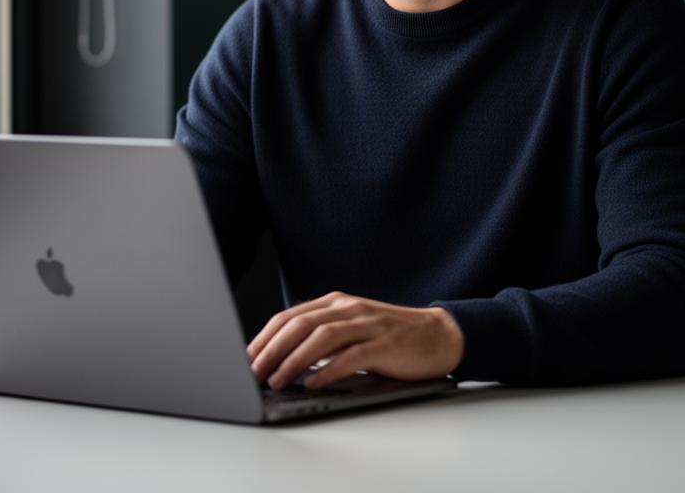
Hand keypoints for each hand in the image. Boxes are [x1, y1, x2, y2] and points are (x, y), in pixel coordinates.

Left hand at [246, 291, 463, 390]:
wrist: (438, 335)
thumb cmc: (391, 337)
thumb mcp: (352, 329)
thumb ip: (322, 337)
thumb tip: (281, 359)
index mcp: (337, 302)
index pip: (291, 316)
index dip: (265, 337)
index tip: (246, 358)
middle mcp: (349, 308)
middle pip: (301, 323)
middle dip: (272, 349)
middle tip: (252, 372)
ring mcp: (368, 324)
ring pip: (322, 337)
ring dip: (294, 360)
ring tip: (276, 381)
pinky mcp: (385, 344)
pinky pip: (351, 356)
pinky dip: (328, 370)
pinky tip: (313, 383)